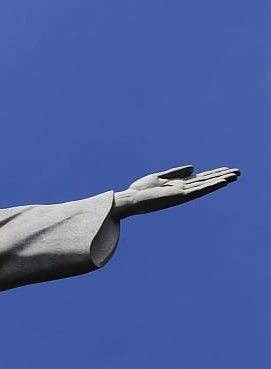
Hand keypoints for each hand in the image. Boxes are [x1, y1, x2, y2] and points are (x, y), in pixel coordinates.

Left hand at [113, 165, 239, 219]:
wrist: (129, 200)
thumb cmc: (140, 191)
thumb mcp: (159, 177)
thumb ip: (176, 173)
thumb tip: (194, 167)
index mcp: (178, 185)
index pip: (199, 178)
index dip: (213, 173)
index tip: (227, 169)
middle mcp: (182, 189)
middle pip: (206, 181)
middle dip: (221, 176)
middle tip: (238, 172)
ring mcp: (182, 193)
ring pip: (205, 185)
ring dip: (220, 180)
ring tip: (235, 175)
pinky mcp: (179, 196)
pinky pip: (198, 190)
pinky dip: (211, 186)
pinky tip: (222, 181)